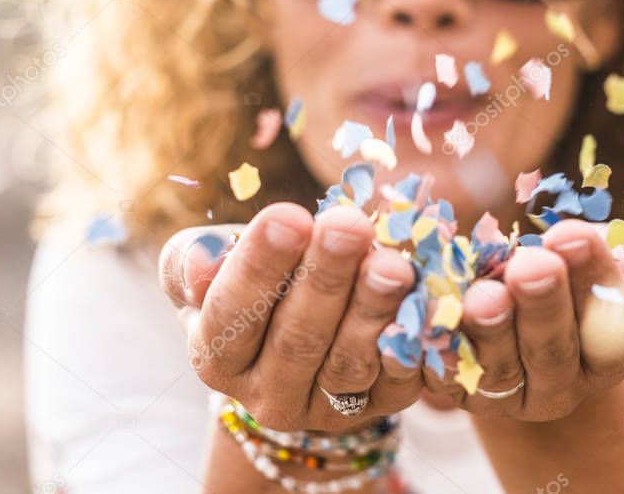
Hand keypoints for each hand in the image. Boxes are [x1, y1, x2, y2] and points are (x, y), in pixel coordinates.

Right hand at [159, 202, 423, 431]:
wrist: (301, 326)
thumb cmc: (251, 280)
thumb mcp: (209, 266)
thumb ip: (191, 261)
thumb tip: (204, 259)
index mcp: (217, 359)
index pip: (232, 315)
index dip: (259, 266)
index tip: (288, 215)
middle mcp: (269, 396)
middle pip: (297, 340)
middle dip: (326, 278)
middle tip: (349, 225)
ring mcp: (330, 408)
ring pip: (352, 361)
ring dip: (374, 310)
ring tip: (393, 263)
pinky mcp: (385, 404)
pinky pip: (404, 375)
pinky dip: (419, 339)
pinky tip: (432, 301)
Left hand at [422, 219, 623, 420]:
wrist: (516, 303)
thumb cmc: (578, 276)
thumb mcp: (620, 269)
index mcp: (609, 355)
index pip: (613, 328)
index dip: (596, 283)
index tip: (573, 234)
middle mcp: (559, 386)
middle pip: (553, 352)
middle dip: (544, 305)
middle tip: (534, 264)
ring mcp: (503, 394)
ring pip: (497, 368)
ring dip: (490, 329)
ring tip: (484, 292)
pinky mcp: (454, 389)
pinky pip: (441, 370)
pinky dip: (434, 342)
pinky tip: (427, 312)